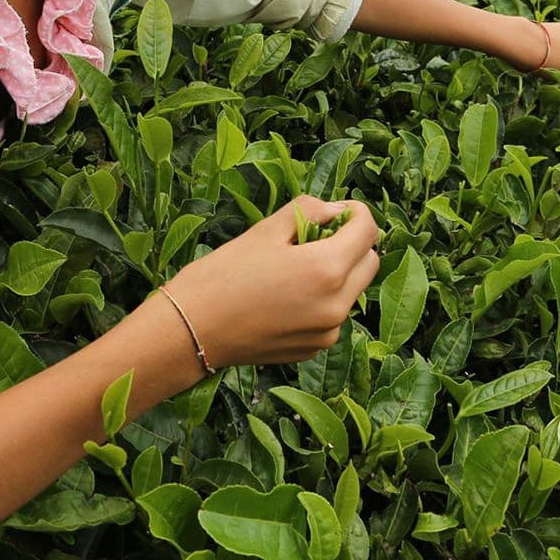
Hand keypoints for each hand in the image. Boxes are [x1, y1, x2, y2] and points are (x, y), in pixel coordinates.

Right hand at [162, 197, 380, 368]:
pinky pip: (332, 316)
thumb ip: (309, 211)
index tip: (338, 210)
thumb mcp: (265, 230)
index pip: (368, 231)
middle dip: (352, 244)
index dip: (356, 213)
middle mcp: (337, 305)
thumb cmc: (222, 274)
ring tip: (295, 268)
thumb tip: (337, 211)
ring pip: (352, 291)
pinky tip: (285, 296)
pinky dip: (321, 300)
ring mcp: (327, 332)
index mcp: (327, 269)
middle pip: (369, 262)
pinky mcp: (313, 350)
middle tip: (317, 236)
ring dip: (337, 273)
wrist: (190, 331)